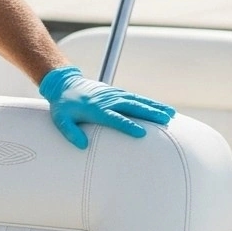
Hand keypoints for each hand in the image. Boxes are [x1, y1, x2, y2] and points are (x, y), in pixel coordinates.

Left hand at [38, 65, 174, 147]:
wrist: (64, 84)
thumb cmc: (63, 106)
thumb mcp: (61, 120)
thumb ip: (71, 132)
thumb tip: (82, 146)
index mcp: (96, 109)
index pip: (115, 118)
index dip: (128, 125)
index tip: (142, 133)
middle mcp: (108, 100)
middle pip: (132, 107)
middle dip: (150, 114)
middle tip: (166, 121)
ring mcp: (114, 95)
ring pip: (138, 100)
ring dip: (155, 107)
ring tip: (171, 114)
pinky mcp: (117, 92)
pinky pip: (136, 97)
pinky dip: (150, 102)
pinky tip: (161, 108)